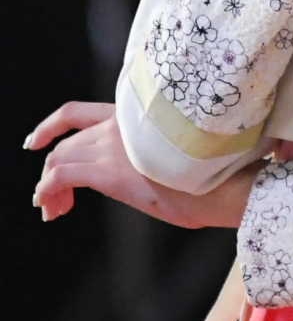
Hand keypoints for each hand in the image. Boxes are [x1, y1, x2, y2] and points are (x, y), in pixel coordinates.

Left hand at [27, 102, 257, 228]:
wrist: (229, 181)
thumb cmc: (221, 173)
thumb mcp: (185, 155)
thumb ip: (157, 153)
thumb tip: (154, 170)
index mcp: (140, 116)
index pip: (80, 111)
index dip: (51, 125)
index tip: (35, 142)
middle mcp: (121, 123)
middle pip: (67, 142)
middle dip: (53, 168)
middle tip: (56, 201)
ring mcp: (113, 144)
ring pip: (60, 158)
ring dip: (49, 185)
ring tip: (54, 209)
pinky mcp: (108, 170)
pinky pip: (59, 176)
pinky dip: (48, 192)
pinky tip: (53, 208)